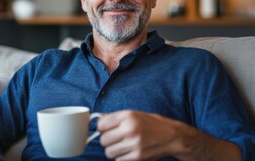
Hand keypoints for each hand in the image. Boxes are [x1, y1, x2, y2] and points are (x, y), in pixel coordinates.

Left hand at [97, 110, 240, 160]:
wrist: (172, 136)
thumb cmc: (151, 124)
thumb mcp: (134, 114)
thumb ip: (115, 118)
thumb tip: (97, 122)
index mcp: (127, 116)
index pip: (101, 124)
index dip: (102, 128)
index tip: (107, 129)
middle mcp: (130, 129)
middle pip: (103, 140)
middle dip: (107, 140)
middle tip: (116, 139)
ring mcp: (134, 145)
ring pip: (109, 152)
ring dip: (113, 150)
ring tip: (123, 145)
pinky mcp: (138, 157)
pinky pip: (118, 160)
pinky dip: (121, 158)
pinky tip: (129, 152)